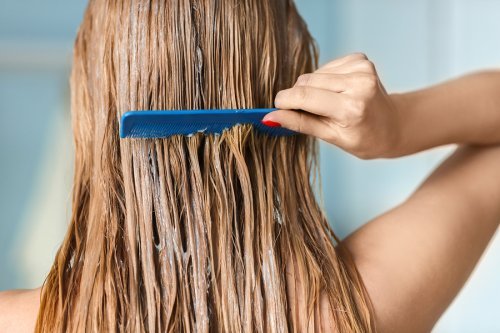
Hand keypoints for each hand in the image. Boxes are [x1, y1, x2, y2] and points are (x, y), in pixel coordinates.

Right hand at [262, 53, 401, 158]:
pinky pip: (326, 68)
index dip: (284, 101)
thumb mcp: (331, 138)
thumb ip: (300, 124)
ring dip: (312, 89)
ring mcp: (362, 68)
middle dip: (297, 97)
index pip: (305, 97)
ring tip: (327, 105)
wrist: (393, 126)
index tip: (274, 109)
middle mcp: (359, 83)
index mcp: (352, 108)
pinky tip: (336, 93)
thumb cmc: (364, 138)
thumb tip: (269, 118)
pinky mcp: (361, 59)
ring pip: (314, 74)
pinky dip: (324, 81)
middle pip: (306, 82)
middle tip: (304, 113)